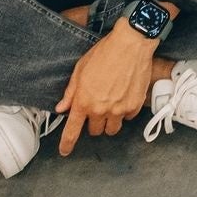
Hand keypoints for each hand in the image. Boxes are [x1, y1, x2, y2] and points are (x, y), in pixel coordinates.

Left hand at [54, 21, 160, 156]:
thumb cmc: (104, 53)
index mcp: (84, 101)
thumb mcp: (80, 69)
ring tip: (112, 105)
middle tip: (97, 107)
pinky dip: (125, 112)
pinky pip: (127, 118)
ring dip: (109, 122)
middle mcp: (100, 110)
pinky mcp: (134, 106)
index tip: (65, 151)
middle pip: (94, 131)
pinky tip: (124, 97)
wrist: (131, 44)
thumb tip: (62, 107)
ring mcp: (119, 110)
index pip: (72, 130)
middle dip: (93, 123)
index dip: (67, 144)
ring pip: (112, 129)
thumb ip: (71, 92)